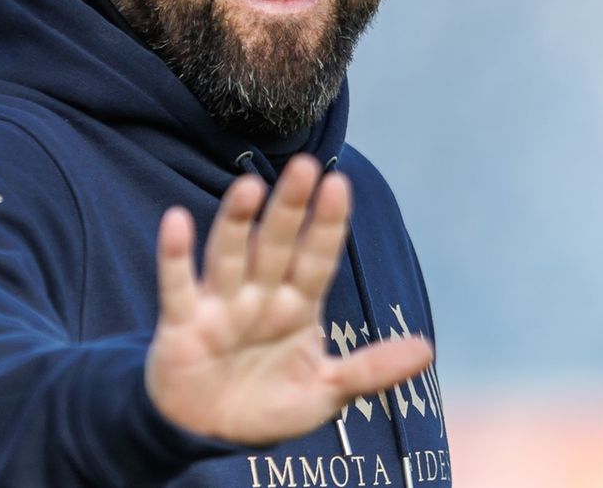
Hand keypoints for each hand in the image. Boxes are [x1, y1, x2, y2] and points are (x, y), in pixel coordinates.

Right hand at [144, 155, 433, 444]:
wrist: (209, 436)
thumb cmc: (270, 406)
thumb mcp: (327, 392)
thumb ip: (371, 369)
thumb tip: (428, 351)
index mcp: (297, 307)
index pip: (317, 259)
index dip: (328, 225)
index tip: (339, 185)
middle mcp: (260, 297)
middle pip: (277, 245)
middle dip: (290, 209)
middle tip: (305, 166)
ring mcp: (220, 307)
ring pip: (230, 255)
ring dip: (237, 222)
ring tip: (248, 187)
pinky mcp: (183, 325)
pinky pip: (177, 286)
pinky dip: (175, 255)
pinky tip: (177, 220)